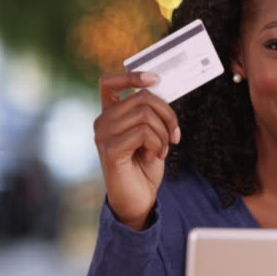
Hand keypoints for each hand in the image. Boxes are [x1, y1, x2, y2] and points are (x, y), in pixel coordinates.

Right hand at [94, 72, 180, 229]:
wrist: (138, 199)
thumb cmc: (145, 166)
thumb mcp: (152, 134)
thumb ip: (151, 113)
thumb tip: (161, 90)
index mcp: (111, 114)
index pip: (109, 82)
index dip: (132, 76)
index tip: (156, 79)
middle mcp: (103, 121)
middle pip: (143, 98)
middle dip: (168, 116)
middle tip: (174, 136)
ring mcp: (103, 135)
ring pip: (146, 115)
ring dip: (164, 134)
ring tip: (162, 150)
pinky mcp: (109, 149)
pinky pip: (143, 133)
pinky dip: (158, 145)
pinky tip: (154, 157)